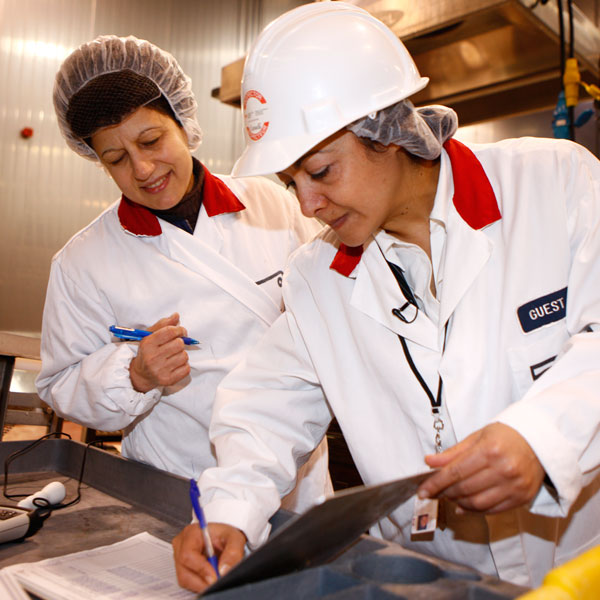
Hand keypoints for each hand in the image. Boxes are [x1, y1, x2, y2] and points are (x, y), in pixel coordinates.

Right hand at [129, 313, 190, 392]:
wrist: (141, 374)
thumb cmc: (148, 352)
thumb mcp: (150, 336)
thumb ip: (163, 324)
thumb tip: (176, 316)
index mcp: (147, 344)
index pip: (169, 331)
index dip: (179, 329)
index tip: (181, 331)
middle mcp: (153, 358)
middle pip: (179, 344)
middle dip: (180, 342)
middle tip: (176, 344)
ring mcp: (160, 370)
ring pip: (184, 356)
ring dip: (182, 354)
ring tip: (174, 355)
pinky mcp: (168, 380)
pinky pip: (186, 368)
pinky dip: (184, 365)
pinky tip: (176, 364)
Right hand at [172, 522, 246, 591]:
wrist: (223, 538)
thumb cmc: (225, 535)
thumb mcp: (235, 538)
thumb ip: (233, 553)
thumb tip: (223, 571)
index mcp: (192, 533)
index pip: (188, 555)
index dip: (201, 569)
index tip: (215, 577)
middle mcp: (181, 545)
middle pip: (184, 571)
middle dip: (203, 581)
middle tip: (218, 582)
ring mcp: (178, 557)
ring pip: (185, 579)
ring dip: (201, 584)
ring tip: (216, 578)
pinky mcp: (181, 568)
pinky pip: (188, 582)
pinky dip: (200, 584)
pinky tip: (210, 578)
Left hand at [417, 422, 544, 513]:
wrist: (539, 440)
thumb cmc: (505, 435)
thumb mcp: (477, 437)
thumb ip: (453, 453)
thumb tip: (429, 462)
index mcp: (490, 450)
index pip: (455, 472)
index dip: (436, 483)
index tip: (423, 490)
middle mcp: (504, 469)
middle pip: (465, 488)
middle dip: (445, 493)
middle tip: (434, 492)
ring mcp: (515, 486)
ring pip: (477, 503)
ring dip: (458, 503)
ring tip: (450, 497)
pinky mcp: (522, 498)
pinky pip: (492, 510)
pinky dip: (475, 510)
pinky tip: (464, 506)